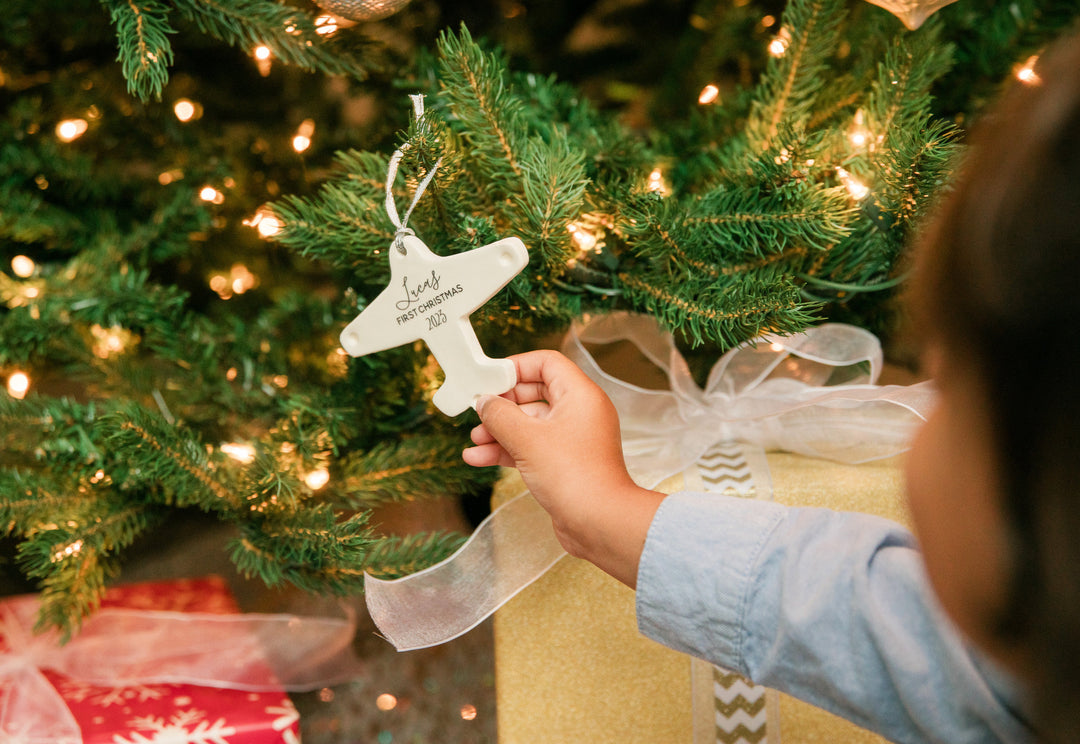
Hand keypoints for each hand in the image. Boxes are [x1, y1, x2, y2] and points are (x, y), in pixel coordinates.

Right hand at [462, 350, 663, 587]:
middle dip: (502, 404)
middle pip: (535, 393)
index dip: (516, 366)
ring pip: (530, 424)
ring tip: (475, 440)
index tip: (490, 377)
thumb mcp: (527, 439)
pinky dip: (508, 450)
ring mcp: (573, 439)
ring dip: (500, 431)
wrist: (600, 523)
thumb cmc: (574, 477)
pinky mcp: (565, 463)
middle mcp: (580, 413)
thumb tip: (484, 401)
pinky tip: (479, 458)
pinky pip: (532, 447)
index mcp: (580, 395)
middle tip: (478, 411)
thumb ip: (500, 415)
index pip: (547, 363)